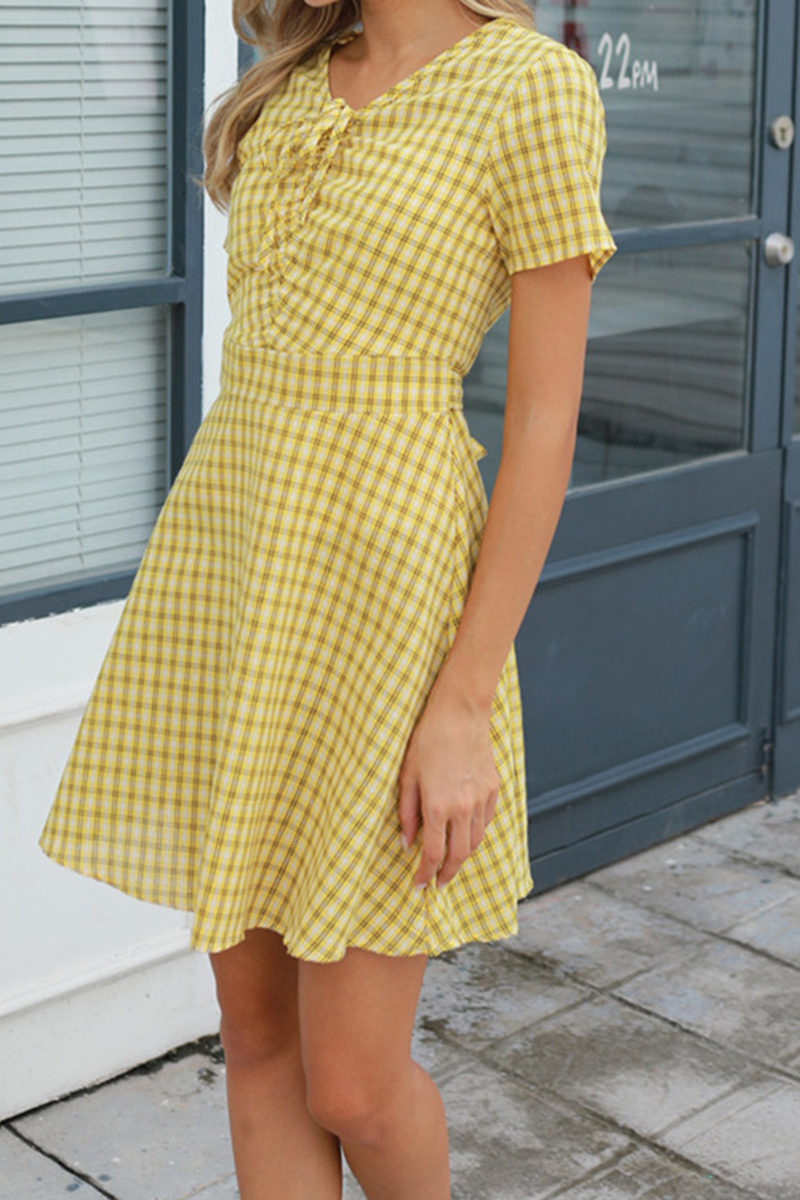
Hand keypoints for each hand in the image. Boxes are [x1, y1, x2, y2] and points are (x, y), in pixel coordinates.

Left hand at [397, 680, 499, 889]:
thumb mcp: (407, 776)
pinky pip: (486, 823)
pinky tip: (465, 835)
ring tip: (450, 862)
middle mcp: (463, 808)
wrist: (460, 713)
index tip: (419, 884)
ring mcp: (482, 800)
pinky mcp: (494, 790)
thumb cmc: (427, 740)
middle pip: (458, 856)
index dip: (425, 874)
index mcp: (438, 806)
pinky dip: (475, 835)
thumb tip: (406, 842)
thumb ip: (406, 813)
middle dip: (447, 875)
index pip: (434, 854)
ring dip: (462, 857)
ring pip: (475, 842)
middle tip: (438, 883)